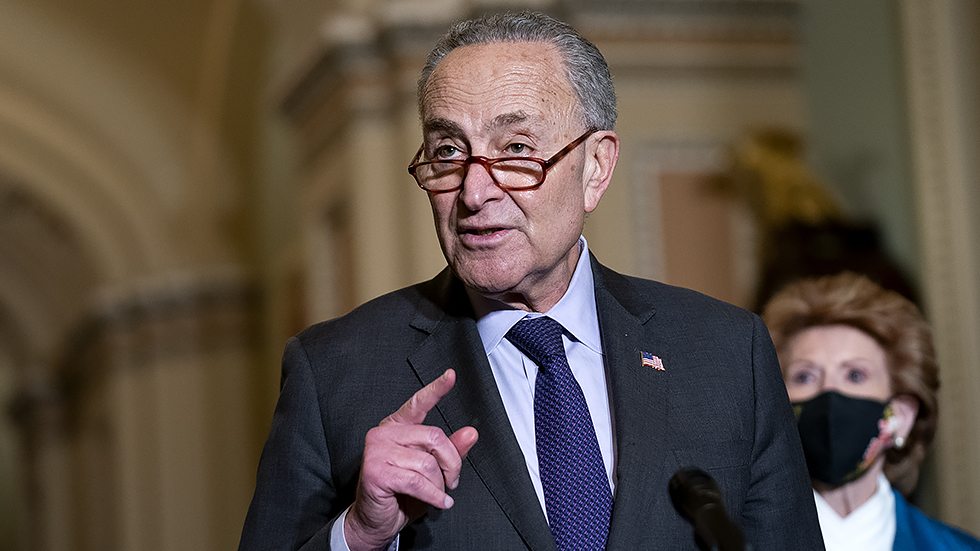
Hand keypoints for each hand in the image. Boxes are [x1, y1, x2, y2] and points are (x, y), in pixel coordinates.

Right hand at [344, 369, 478, 550]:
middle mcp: (384, 433)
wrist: (375, 520)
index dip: (436, 389)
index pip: (418, 403)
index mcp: (397, 426)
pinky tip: (439, 502)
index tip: (451, 375)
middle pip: (435, 437)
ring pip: (427, 462)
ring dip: (439, 484)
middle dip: (451, 463)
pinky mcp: (376, 471)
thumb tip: (471, 433)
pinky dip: (434, 495)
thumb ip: (450, 450)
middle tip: (452, 481)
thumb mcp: (431, 470)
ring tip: (437, 493)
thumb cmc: (401, 494)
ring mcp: (377, 450)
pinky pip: (418, 481)